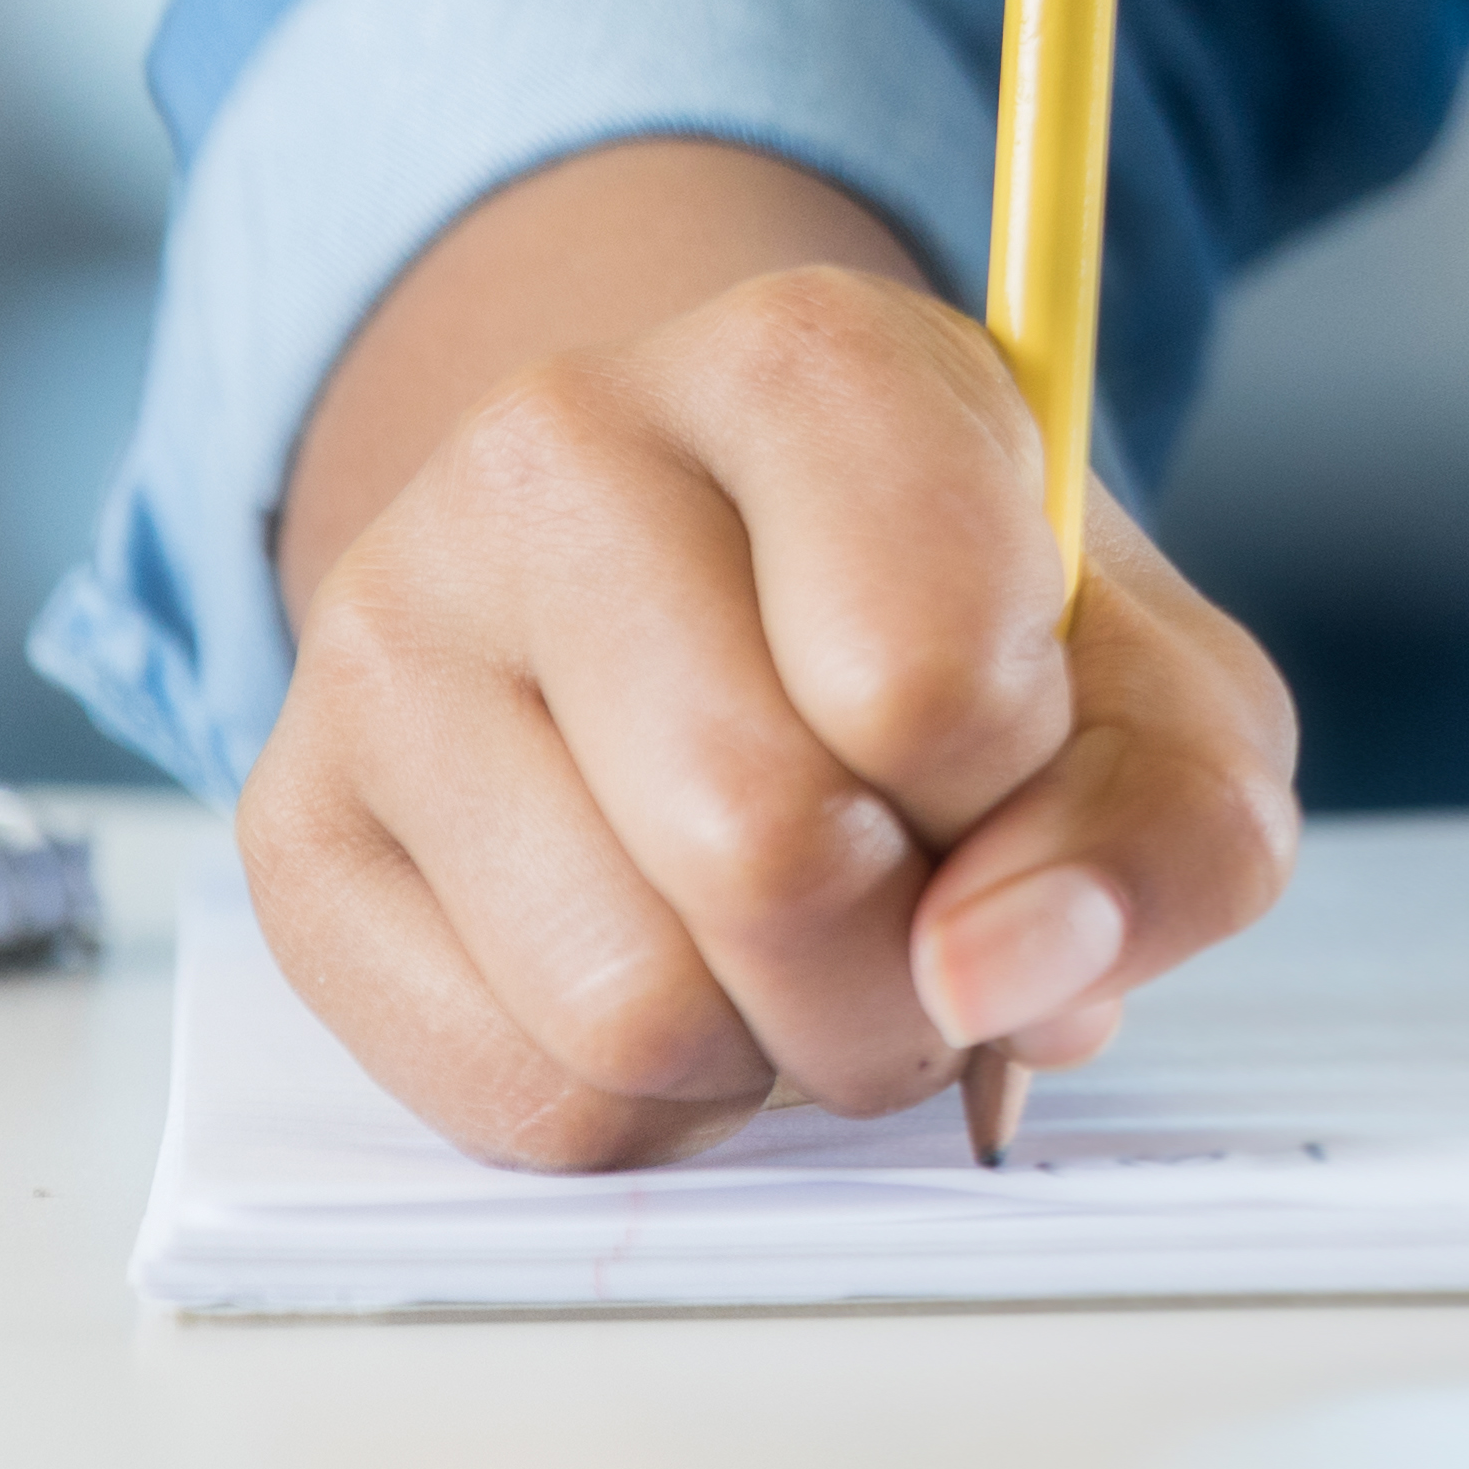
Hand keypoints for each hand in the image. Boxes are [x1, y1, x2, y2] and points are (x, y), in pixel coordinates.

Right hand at [246, 188, 1299, 1173]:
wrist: (736, 573)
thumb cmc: (973, 631)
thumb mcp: (1164, 695)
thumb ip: (1170, 832)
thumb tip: (999, 981)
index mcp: (808, 360)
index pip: (929, 682)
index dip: (1016, 800)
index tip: (1012, 762)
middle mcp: (560, 449)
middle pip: (761, 857)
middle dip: (907, 976)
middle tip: (928, 919)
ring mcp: (391, 629)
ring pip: (625, 1009)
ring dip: (776, 1050)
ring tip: (801, 937)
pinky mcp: (297, 817)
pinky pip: (510, 1093)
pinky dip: (652, 1107)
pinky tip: (682, 975)